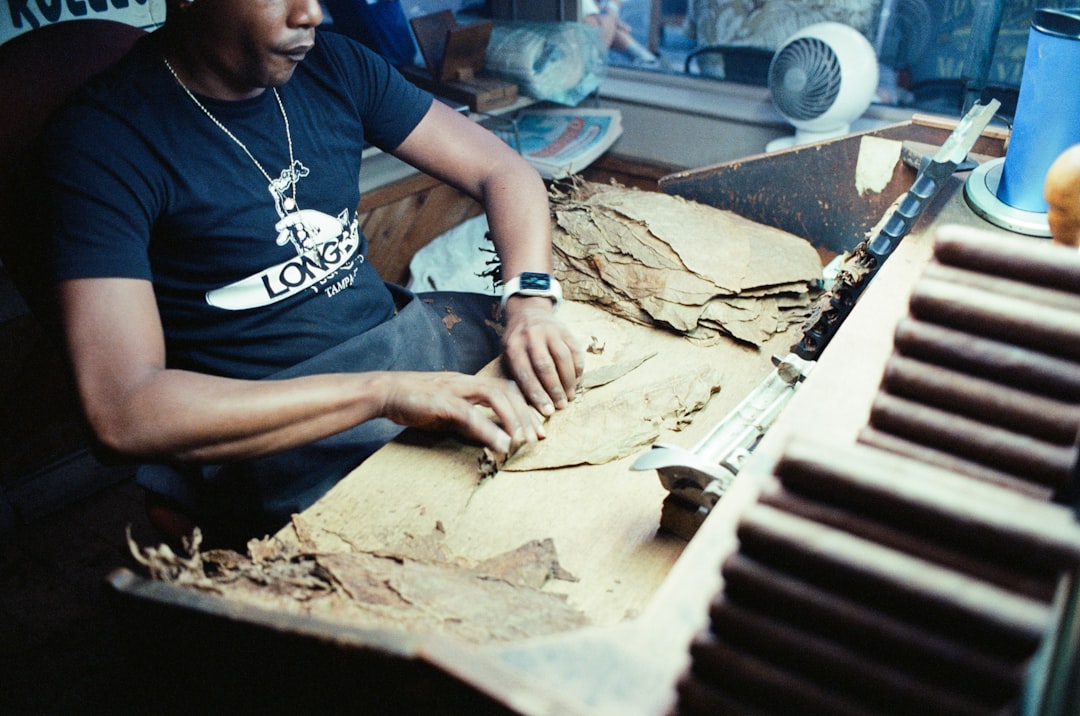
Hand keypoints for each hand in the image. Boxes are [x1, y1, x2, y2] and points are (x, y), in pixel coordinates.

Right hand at [379, 371, 544, 454]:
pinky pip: (470, 415)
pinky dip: (488, 430)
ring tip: (522, 441)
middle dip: (525, 414)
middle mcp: (466, 382)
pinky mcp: (442, 402)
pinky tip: (501, 444)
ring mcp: (455, 389)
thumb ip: (468, 420)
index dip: (524, 406)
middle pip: (506, 391)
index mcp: (469, 383)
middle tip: (538, 437)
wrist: (385, 391)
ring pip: (495, 396)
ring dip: (512, 419)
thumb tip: (489, 436)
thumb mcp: (447, 411)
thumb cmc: (415, 402)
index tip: (538, 427)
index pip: (505, 388)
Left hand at [500, 295, 584, 416]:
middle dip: (554, 389)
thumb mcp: (508, 357)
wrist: (528, 313)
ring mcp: (549, 331)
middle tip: (561, 406)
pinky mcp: (565, 330)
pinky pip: (575, 351)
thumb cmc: (517, 344)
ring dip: (568, 381)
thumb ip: (518, 377)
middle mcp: (531, 336)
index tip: (547, 411)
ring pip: (563, 358)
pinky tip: (576, 381)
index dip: (537, 395)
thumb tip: (533, 406)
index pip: (525, 374)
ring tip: (569, 396)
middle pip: (545, 366)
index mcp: (513, 346)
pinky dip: (577, 368)